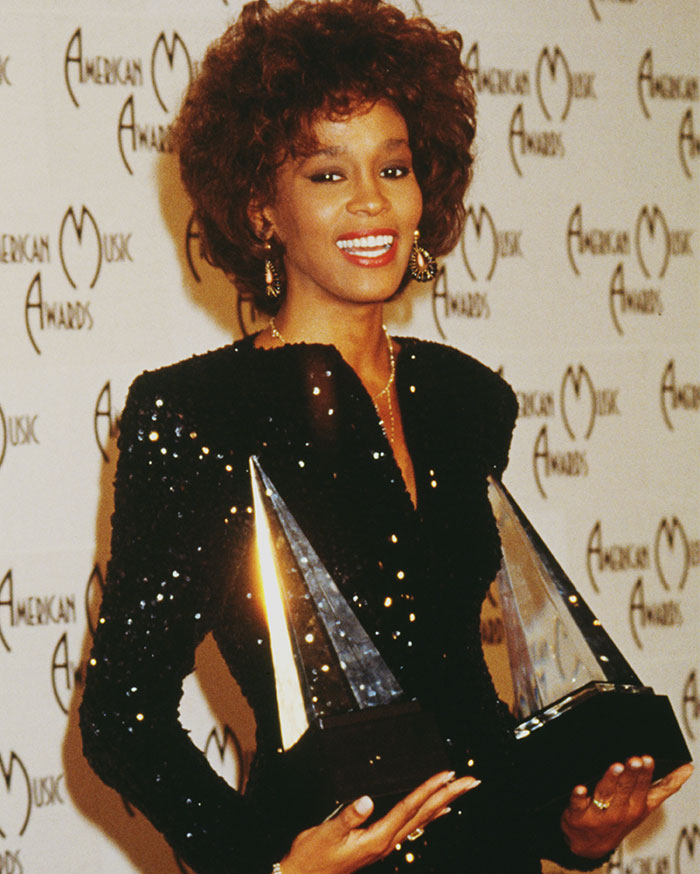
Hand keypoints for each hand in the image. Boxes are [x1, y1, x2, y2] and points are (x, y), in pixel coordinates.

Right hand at [279, 770, 479, 873]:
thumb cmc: (312, 857)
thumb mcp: (326, 834)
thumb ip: (348, 817)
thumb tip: (367, 800)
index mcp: (377, 838)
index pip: (409, 807)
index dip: (429, 789)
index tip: (447, 774)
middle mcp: (386, 842)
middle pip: (425, 814)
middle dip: (449, 795)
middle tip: (471, 781)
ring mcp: (385, 844)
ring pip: (422, 819)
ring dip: (444, 803)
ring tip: (461, 791)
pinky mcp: (380, 844)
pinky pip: (412, 826)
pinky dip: (429, 816)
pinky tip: (438, 812)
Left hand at [561, 757, 693, 858]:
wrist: (590, 844)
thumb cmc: (621, 817)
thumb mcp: (645, 805)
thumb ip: (665, 787)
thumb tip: (688, 769)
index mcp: (636, 806)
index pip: (643, 787)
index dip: (645, 773)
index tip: (647, 758)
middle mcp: (620, 810)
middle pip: (625, 789)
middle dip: (630, 774)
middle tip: (634, 759)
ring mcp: (599, 813)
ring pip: (605, 794)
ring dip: (610, 781)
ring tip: (615, 766)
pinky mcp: (578, 814)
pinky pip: (578, 804)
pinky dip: (579, 796)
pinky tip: (580, 787)